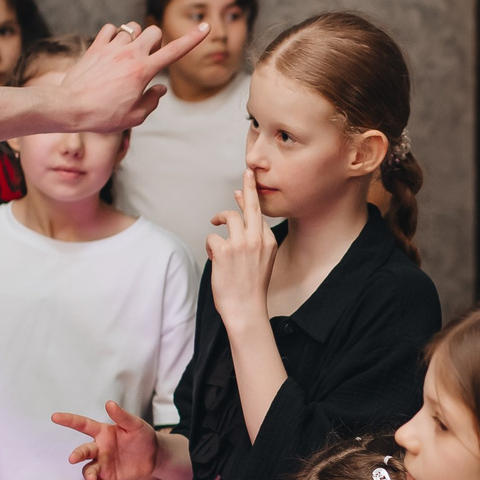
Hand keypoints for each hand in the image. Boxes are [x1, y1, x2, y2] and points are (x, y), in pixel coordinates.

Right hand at [55, 401, 156, 479]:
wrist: (153, 455)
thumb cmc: (142, 436)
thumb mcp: (135, 425)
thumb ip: (122, 416)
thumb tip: (109, 403)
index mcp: (102, 432)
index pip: (82, 425)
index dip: (69, 420)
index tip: (55, 417)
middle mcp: (98, 449)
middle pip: (83, 451)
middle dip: (77, 454)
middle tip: (73, 458)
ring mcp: (101, 465)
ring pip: (88, 470)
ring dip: (88, 475)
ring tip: (93, 479)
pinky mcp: (106, 479)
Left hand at [58, 20, 208, 134]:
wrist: (68, 107)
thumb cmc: (102, 117)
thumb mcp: (134, 117)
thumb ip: (152, 101)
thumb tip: (161, 90)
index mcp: (144, 71)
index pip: (175, 51)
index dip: (194, 38)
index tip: (206, 27)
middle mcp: (130, 54)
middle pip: (155, 31)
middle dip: (156, 42)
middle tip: (147, 60)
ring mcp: (112, 47)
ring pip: (133, 27)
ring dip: (135, 38)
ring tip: (126, 56)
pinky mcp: (96, 46)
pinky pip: (111, 29)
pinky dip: (114, 36)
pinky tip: (110, 50)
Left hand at [205, 165, 277, 327]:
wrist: (246, 309)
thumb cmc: (250, 287)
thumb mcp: (261, 261)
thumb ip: (254, 239)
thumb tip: (239, 217)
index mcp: (269, 241)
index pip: (258, 213)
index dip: (249, 197)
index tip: (244, 183)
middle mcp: (257, 239)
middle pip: (251, 204)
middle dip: (248, 185)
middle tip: (247, 171)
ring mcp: (241, 244)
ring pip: (228, 216)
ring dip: (219, 220)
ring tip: (215, 226)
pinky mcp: (224, 251)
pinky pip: (212, 237)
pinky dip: (210, 246)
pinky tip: (214, 257)